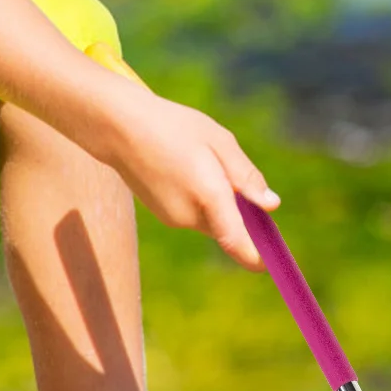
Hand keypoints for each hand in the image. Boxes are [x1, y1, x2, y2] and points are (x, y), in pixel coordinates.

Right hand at [100, 89, 277, 268]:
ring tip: (203, 160)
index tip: (272, 264)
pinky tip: (187, 167)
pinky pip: (194, 214)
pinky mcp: (163, 215)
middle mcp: (189, 215)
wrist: (118, 128)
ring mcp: (173, 219)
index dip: (258, 258)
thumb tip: (271, 206)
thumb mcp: (219, 141)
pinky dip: (201, 199)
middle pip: (229, 228)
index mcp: (209, 195)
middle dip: (242, 213)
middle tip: (237, 177)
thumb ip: (246, 177)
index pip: (237, 242)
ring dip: (219, 202)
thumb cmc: (173, 127)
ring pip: (212, 220)